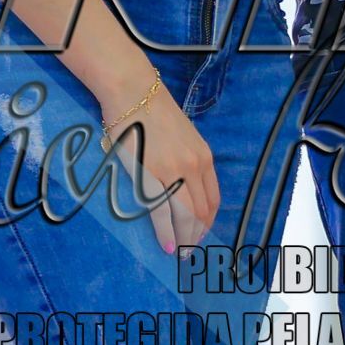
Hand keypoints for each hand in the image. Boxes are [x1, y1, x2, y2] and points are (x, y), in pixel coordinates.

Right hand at [97, 72, 219, 252]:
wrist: (132, 91)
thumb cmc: (151, 113)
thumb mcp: (181, 137)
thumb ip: (185, 160)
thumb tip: (181, 185)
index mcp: (203, 158)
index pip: (212, 199)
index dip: (207, 222)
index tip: (200, 235)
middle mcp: (194, 166)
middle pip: (202, 212)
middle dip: (197, 236)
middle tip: (190, 252)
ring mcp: (174, 171)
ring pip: (187, 216)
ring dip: (185, 239)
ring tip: (180, 253)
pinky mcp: (151, 174)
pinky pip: (163, 212)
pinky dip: (167, 232)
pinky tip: (167, 244)